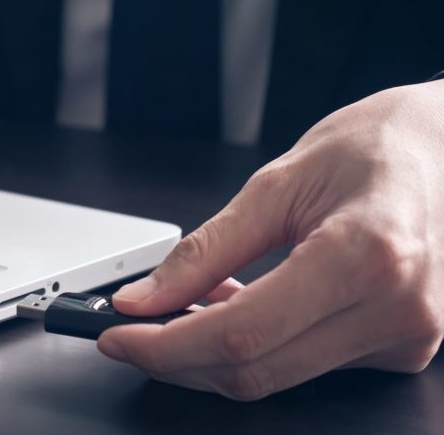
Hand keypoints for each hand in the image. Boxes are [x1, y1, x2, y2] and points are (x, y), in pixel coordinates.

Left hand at [97, 81, 443, 400]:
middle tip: (130, 332)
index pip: (242, 334)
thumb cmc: (377, 147)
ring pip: (277, 375)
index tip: (117, 335)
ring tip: (186, 305)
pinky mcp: (402, 349)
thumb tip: (144, 297)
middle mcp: (395, 310)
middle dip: (177, 359)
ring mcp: (406, 338)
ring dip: (213, 353)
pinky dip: (256, 346)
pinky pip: (306, 364)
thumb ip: (205, 250)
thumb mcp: (277, 182)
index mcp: (365, 256)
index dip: (166, 345)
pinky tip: (238, 308)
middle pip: (255, 370)